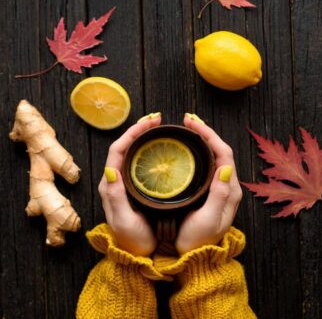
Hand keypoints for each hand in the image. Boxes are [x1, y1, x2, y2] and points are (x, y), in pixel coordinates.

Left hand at [98, 113, 160, 255]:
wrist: (135, 255)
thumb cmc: (131, 241)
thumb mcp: (124, 221)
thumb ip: (115, 196)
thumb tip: (110, 168)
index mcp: (110, 185)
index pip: (118, 151)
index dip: (132, 133)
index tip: (149, 123)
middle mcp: (114, 181)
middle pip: (123, 147)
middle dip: (138, 130)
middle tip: (156, 120)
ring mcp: (123, 184)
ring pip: (130, 153)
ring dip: (142, 137)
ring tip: (157, 128)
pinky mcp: (133, 188)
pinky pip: (137, 163)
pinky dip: (146, 150)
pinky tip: (157, 148)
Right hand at [175, 114, 242, 253]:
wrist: (195, 256)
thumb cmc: (198, 240)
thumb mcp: (208, 219)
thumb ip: (219, 194)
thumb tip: (226, 167)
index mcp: (230, 190)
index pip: (223, 154)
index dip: (209, 135)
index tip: (192, 123)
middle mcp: (228, 186)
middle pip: (220, 151)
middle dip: (205, 132)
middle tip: (188, 120)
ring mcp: (220, 188)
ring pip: (214, 156)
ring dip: (203, 139)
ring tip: (188, 128)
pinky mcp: (211, 191)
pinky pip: (208, 164)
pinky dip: (199, 151)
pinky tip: (189, 148)